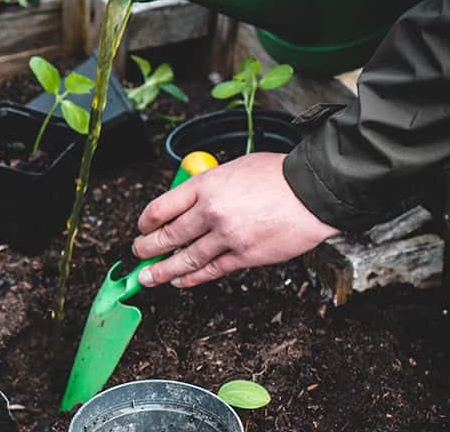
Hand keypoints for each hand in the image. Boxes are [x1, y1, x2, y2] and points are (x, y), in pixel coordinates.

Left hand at [131, 152, 338, 287]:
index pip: (161, 207)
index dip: (146, 222)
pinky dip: (192, 278)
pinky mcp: (245, 256)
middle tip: (137, 253)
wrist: (311, 192)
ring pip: (185, 259)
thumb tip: (190, 201)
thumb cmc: (276, 175)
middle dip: (147, 248)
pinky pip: (211, 271)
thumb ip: (208, 185)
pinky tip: (180, 281)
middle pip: (168, 235)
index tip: (141, 228)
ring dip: (162, 271)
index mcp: (205, 185)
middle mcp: (211, 211)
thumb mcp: (232, 168)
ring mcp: (227, 236)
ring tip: (148, 277)